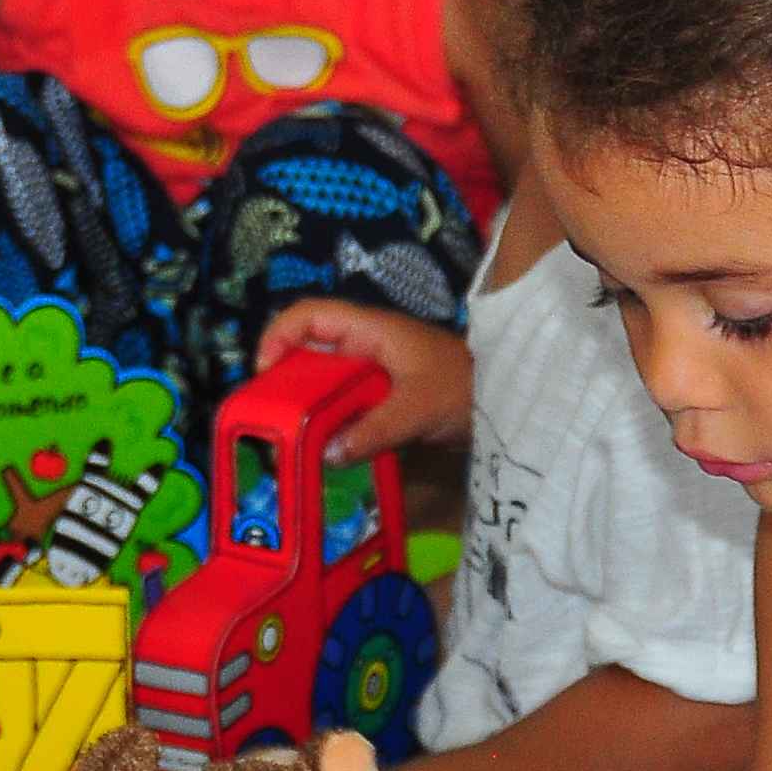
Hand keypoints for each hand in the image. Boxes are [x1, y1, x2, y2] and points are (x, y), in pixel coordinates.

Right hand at [256, 298, 471, 456]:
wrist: (506, 400)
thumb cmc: (464, 388)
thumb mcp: (419, 408)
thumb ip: (375, 430)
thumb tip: (328, 455)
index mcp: (370, 330)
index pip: (309, 315)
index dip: (279, 336)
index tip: (264, 375)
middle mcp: (365, 345)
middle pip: (308, 351)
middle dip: (284, 381)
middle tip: (270, 419)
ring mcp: (373, 371)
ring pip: (324, 382)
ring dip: (306, 406)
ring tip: (289, 439)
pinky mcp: (382, 396)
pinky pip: (343, 404)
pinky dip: (329, 422)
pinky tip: (323, 449)